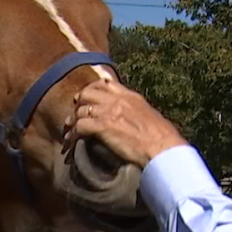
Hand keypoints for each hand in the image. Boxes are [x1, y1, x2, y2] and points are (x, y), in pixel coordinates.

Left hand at [65, 80, 186, 167]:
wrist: (162, 148)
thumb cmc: (160, 138)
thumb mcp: (148, 116)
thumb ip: (134, 111)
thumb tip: (126, 117)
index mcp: (129, 96)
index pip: (105, 83)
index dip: (91, 89)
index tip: (85, 98)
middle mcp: (117, 100)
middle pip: (87, 93)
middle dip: (78, 104)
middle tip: (74, 115)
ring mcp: (109, 112)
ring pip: (81, 110)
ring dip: (73, 121)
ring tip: (69, 131)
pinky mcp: (103, 126)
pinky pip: (80, 126)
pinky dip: (73, 134)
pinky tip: (71, 141)